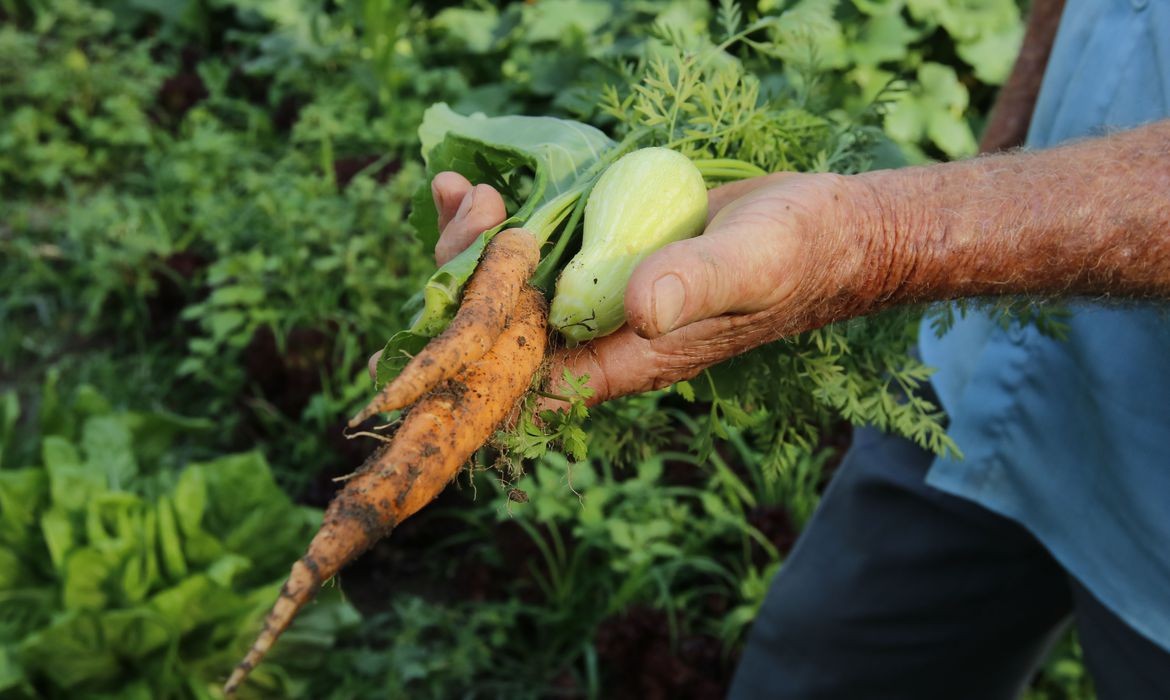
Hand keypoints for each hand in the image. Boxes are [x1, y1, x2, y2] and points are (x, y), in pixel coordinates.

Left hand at [370, 170, 887, 404]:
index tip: (457, 289)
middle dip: (465, 276)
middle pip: (503, 328)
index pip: (528, 377)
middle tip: (473, 208)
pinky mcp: (599, 253)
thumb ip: (700, 285)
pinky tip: (467, 185)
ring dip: (470, 244)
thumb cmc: (796, 254)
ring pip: (507, 286)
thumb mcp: (753, 265)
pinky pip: (531, 246)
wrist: (823, 229)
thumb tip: (641, 308)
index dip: (478, 346)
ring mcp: (595, 293)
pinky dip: (496, 221)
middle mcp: (599, 334)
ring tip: (457, 189)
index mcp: (628, 360)